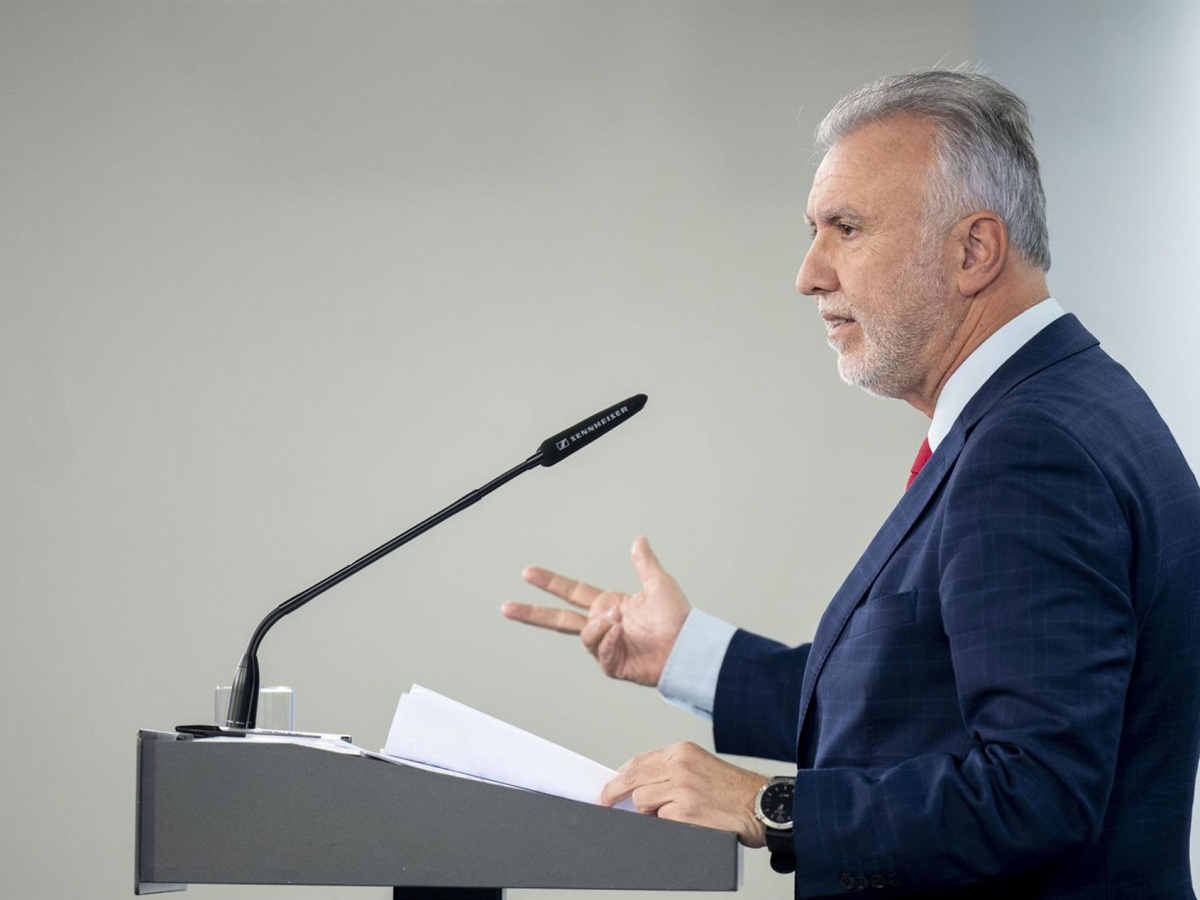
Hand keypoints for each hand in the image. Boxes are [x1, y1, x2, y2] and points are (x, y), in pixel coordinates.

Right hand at [500, 536, 689, 685]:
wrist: (688, 647)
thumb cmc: (678, 620)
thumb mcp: (660, 584)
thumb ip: (644, 563)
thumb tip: (639, 540)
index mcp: (608, 605)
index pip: (571, 592)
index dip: (550, 583)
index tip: (528, 573)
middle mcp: (602, 625)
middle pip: (558, 620)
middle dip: (532, 614)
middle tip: (507, 607)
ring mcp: (605, 646)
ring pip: (585, 635)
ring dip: (599, 625)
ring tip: (619, 619)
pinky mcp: (612, 664)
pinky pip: (600, 651)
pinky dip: (610, 640)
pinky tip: (622, 632)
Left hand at [600, 742, 768, 847]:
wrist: (764, 805)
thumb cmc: (734, 790)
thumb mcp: (700, 766)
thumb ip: (670, 771)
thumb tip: (637, 785)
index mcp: (681, 751)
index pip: (637, 761)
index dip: (619, 775)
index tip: (610, 786)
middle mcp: (679, 765)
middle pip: (632, 779)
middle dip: (614, 793)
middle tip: (605, 802)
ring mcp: (681, 788)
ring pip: (641, 802)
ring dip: (649, 812)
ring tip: (672, 814)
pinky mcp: (686, 812)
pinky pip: (659, 820)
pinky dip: (666, 825)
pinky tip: (685, 822)